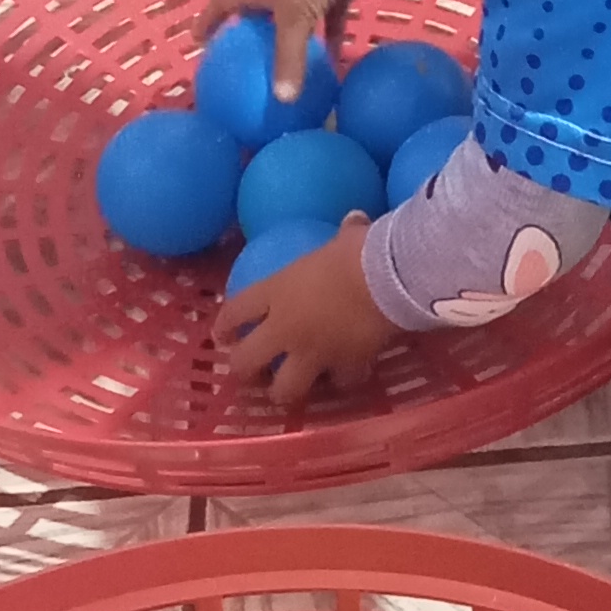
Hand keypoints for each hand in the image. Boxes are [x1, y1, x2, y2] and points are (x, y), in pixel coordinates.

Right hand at [207, 0, 383, 111]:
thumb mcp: (294, 18)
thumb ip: (288, 58)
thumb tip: (282, 100)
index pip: (225, 2)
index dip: (210, 19)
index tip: (198, 39)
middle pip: (259, 10)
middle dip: (251, 31)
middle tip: (245, 59)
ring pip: (297, 19)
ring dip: (294, 41)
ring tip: (288, 69)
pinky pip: (331, 22)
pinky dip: (331, 41)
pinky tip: (334, 66)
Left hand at [216, 221, 400, 405]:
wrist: (388, 281)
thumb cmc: (360, 251)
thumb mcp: (346, 238)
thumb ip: (345, 232)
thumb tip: (355, 219)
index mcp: (277, 292)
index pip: (235, 312)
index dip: (224, 327)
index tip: (222, 336)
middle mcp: (285, 329)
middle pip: (246, 362)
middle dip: (244, 370)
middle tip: (253, 372)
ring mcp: (313, 354)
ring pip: (285, 389)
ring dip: (286, 390)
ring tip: (292, 390)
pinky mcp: (345, 367)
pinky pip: (340, 383)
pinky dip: (343, 381)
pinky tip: (348, 377)